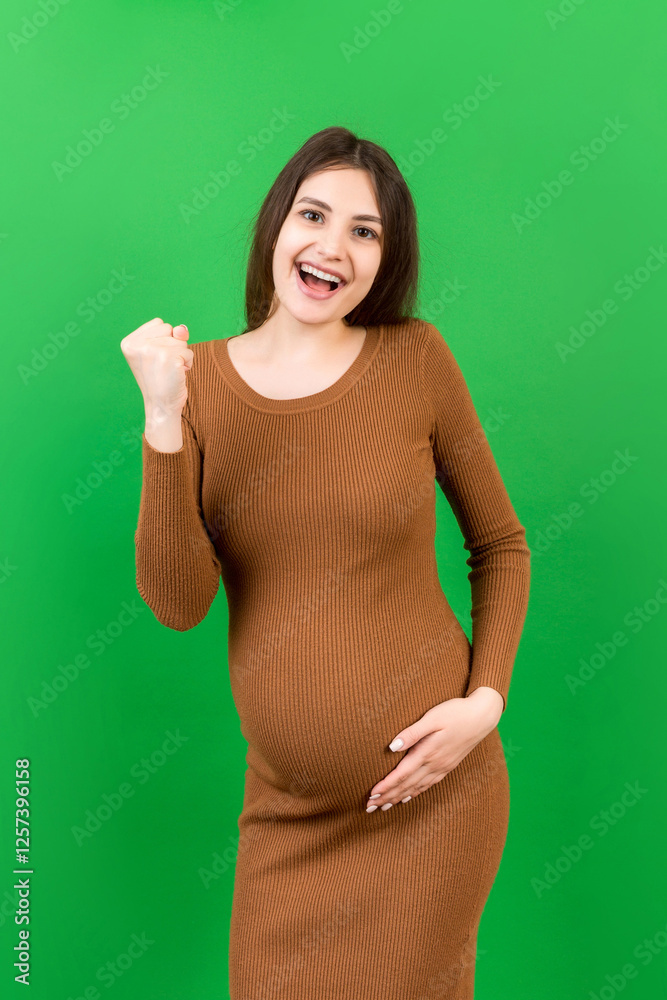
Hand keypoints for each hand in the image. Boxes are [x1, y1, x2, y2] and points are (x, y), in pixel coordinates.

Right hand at [120, 317, 192, 417]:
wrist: (161, 405)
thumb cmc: (161, 378)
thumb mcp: (160, 351)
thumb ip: (172, 334)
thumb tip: (182, 329)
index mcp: (129, 342)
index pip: (159, 323)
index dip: (164, 340)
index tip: (156, 358)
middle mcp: (138, 345)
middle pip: (170, 328)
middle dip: (173, 345)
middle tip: (163, 365)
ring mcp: (152, 350)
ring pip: (181, 340)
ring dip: (181, 355)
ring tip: (169, 370)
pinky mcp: (168, 358)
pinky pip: (189, 352)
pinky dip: (188, 364)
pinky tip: (176, 374)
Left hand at [365, 687, 502, 812]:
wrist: (482, 716)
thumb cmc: (455, 712)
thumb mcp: (432, 718)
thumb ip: (411, 733)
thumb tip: (392, 747)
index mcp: (427, 752)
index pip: (401, 774)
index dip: (385, 786)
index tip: (371, 795)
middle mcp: (434, 764)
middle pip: (406, 785)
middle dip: (387, 797)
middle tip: (369, 808)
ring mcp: (442, 767)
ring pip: (416, 788)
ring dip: (398, 798)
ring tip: (383, 807)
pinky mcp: (448, 766)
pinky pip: (428, 785)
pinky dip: (415, 793)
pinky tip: (407, 797)